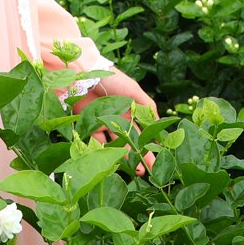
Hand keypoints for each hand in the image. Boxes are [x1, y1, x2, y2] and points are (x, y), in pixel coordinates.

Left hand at [43, 56, 157, 176]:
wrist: (84, 74)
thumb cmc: (112, 79)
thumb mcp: (133, 90)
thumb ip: (147, 106)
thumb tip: (159, 123)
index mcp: (131, 109)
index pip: (143, 130)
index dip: (150, 144)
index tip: (157, 157)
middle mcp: (119, 117)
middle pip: (131, 139)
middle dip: (139, 155)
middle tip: (146, 171)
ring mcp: (104, 122)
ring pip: (115, 142)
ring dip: (123, 155)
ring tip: (131, 169)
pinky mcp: (89, 124)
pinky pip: (97, 140)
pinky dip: (103, 148)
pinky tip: (111, 158)